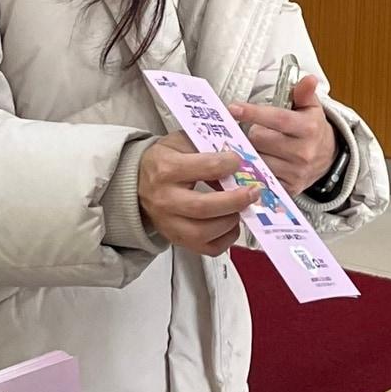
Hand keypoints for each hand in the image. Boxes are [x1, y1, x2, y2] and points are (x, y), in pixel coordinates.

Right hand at [137, 133, 258, 256]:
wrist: (137, 183)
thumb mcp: (181, 143)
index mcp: (167, 169)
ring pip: (205, 232)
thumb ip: (208, 147)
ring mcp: (170, 223)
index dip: (229, 164)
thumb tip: (241, 159)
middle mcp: (166, 199)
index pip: (205, 167)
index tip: (239, 162)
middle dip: (235, 200)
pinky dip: (227, 238)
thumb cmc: (164, 161)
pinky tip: (231, 223)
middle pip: (204, 206)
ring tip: (242, 208)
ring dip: (231, 221)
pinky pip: (208, 248)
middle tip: (253, 192)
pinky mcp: (178, 240)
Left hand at [229, 74, 336, 194]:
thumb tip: (308, 79)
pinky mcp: (288, 189)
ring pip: (257, 159)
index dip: (253, 113)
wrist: (328, 158)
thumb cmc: (312, 129)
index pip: (277, 118)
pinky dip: (255, 171)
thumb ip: (304, 93)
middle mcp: (303, 152)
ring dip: (252, 152)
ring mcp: (296, 172)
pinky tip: (255, 164)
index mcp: (309, 128)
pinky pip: (261, 178)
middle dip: (252, 133)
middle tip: (257, 131)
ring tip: (258, 148)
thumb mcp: (311, 108)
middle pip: (260, 139)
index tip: (233, 108)